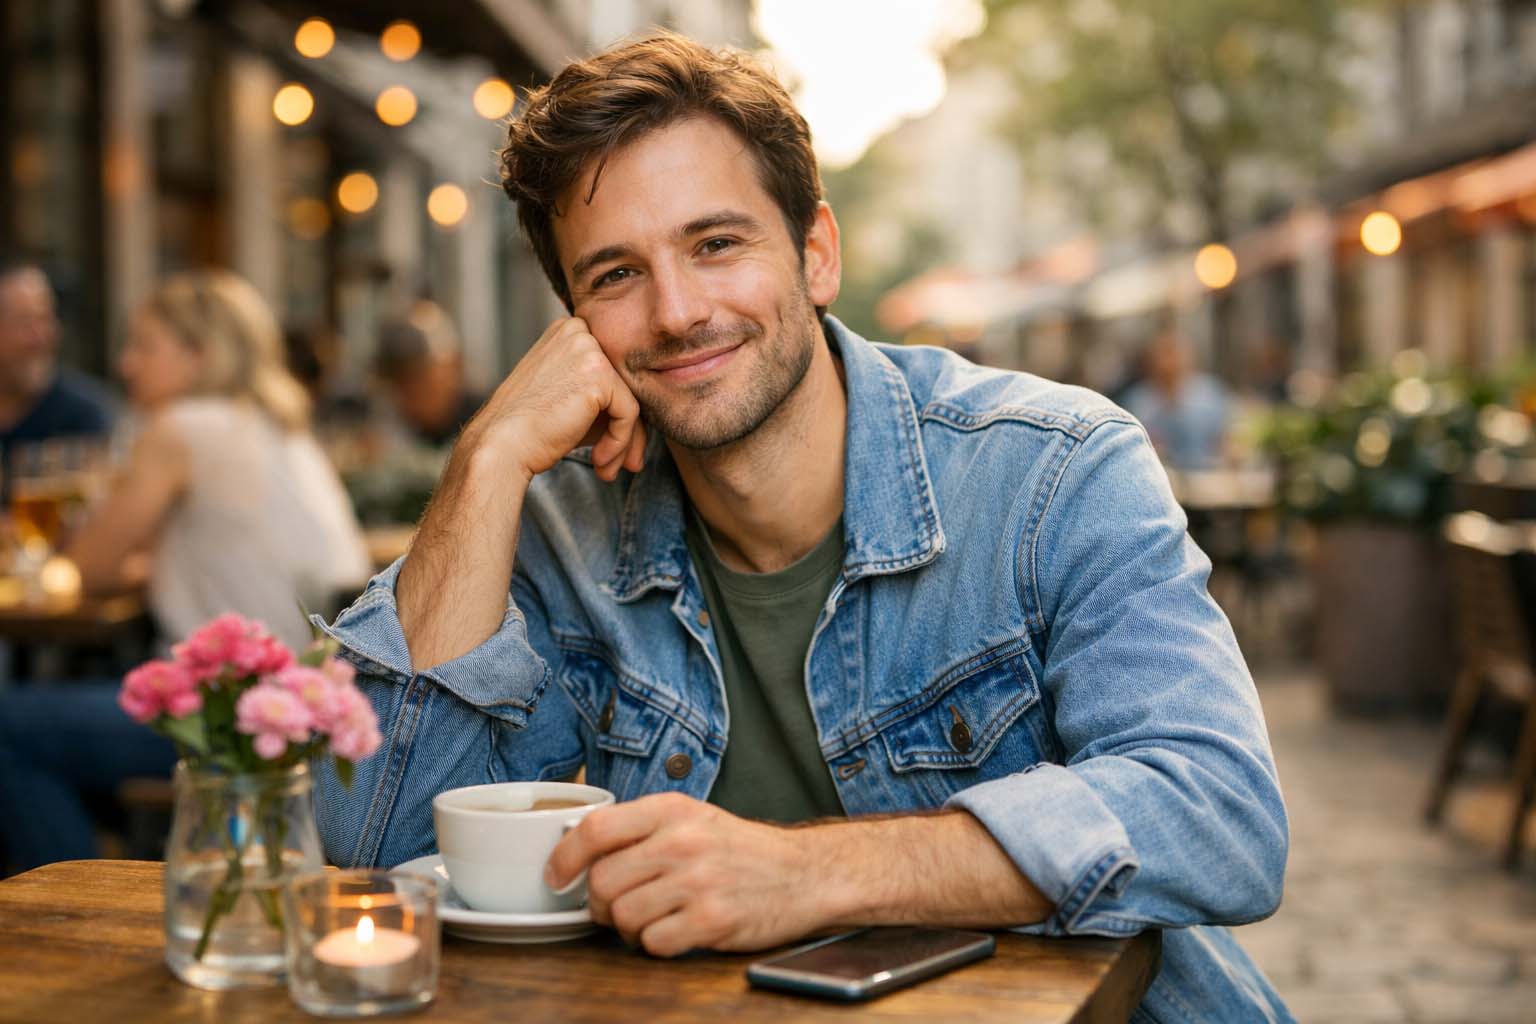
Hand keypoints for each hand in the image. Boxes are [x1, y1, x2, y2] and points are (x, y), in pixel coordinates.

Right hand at [460, 317, 645, 481]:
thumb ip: (605, 397)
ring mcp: (588, 348)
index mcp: (570, 331)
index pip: (613, 372)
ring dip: (625, 442)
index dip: (617, 413)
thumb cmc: (531, 428)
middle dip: (627, 431)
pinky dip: (619, 443)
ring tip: (609, 469)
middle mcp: (579, 330)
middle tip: (622, 465)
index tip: (613, 447)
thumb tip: (644, 421)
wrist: (502, 445)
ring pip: (631, 400)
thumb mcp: (571, 400)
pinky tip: (599, 461)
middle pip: (625, 384)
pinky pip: (629, 414)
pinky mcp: (599, 374)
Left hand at [545, 793, 826, 956]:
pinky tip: (676, 930)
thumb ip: (641, 828)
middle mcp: (683, 841)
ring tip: (652, 918)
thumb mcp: (692, 818)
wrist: (802, 873)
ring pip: (622, 917)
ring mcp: (698, 881)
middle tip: (616, 906)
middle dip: (600, 903)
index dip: (565, 857)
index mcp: (672, 809)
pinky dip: (657, 944)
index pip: (596, 828)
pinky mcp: (713, 920)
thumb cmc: (740, 849)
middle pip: (602, 882)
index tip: (557, 877)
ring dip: (628, 927)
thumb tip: (577, 850)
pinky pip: (654, 943)